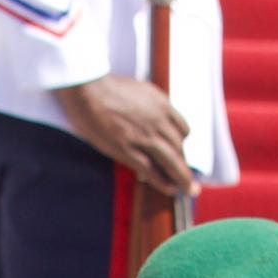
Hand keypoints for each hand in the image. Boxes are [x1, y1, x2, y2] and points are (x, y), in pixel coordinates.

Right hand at [49, 73, 191, 197]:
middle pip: (179, 147)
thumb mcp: (139, 90)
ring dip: (181, 178)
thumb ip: (149, 104)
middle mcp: (157, 121)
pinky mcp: (127, 150)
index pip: (182, 128)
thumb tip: (151, 115)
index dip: (182, 143)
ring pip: (171, 161)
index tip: (180, 151)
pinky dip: (162, 182)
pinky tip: (169, 189)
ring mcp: (143, 137)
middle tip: (188, 177)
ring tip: (188, 189)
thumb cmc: (108, 88)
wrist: (89, 90)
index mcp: (161, 105)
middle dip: (184, 164)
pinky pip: (151, 170)